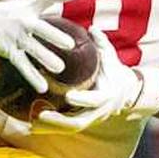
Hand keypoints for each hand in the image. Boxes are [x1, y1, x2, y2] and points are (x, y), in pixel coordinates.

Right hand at [0, 0, 79, 92]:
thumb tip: (59, 2)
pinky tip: (43, 87)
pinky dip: (32, 76)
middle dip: (54, 36)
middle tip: (70, 44)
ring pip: (32, 49)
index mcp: (28, 8)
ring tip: (59, 68)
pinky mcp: (8, 50)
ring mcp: (15, 37)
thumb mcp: (20, 6)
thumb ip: (38, 6)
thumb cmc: (3, 15)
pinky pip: (22, 65)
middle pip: (41, 28)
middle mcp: (22, 21)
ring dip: (46, 58)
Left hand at [36, 27, 158, 132]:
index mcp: (106, 95)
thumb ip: (102, 43)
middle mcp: (99, 112)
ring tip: (32, 123)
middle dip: (60, 121)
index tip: (68, 96)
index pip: (95, 100)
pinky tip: (32, 127)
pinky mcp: (83, 122)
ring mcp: (90, 119)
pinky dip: (50, 129)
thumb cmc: (114, 71)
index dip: (82, 100)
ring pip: (70, 129)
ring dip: (51, 128)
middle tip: (41, 114)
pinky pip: (65, 129)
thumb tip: (93, 28)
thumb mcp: (110, 57)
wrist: (126, 92)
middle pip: (79, 122)